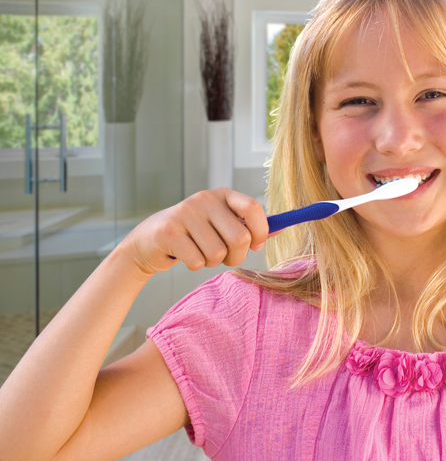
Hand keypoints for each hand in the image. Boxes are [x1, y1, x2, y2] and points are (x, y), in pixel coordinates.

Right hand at [119, 188, 282, 275]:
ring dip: (213, 262)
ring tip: (200, 252)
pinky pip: (198, 262)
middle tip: (224, 256)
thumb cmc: (194, 235)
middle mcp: (205, 199)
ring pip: (218, 253)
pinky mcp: (169, 232)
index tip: (257, 245)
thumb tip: (281, 229)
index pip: (253, 208)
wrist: (150, 241)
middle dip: (236, 256)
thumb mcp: (222, 224)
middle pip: (240, 238)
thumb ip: (249, 226)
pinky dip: (195, 265)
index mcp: (223, 195)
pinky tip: (185, 255)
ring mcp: (185, 214)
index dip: (261, 231)